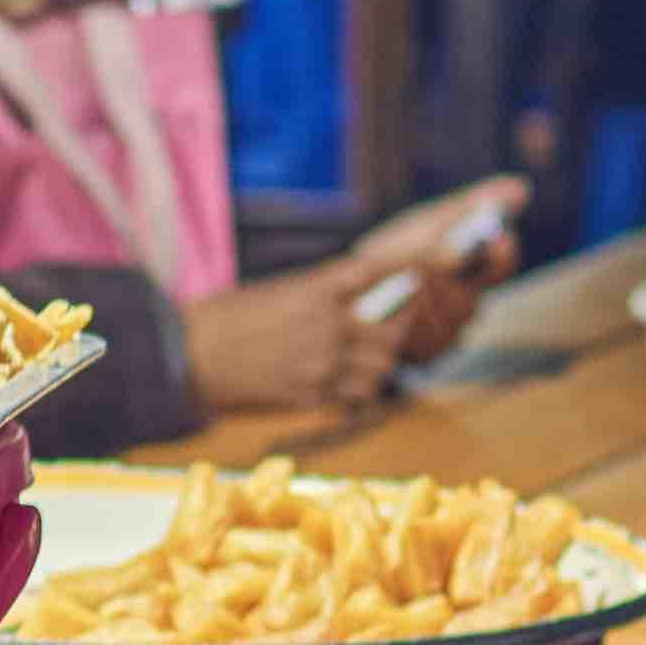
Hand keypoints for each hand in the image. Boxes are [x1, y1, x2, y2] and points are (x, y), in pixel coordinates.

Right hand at [194, 178, 530, 412]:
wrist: (185, 356)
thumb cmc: (237, 317)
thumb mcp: (287, 291)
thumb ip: (338, 292)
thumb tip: (389, 291)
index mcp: (320, 285)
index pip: (388, 268)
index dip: (429, 260)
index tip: (460, 249)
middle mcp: (326, 323)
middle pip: (399, 320)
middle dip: (412, 317)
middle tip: (413, 311)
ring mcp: (320, 362)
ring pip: (386, 360)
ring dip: (385, 354)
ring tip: (357, 346)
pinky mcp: (311, 395)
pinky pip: (361, 392)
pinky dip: (363, 385)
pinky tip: (340, 375)